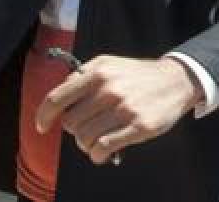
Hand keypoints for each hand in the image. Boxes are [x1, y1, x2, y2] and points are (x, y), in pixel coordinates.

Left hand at [36, 55, 201, 164]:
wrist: (176, 80)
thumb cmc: (137, 75)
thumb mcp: (108, 64)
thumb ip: (82, 77)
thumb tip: (59, 97)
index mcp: (98, 72)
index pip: (57, 98)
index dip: (44, 116)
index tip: (42, 126)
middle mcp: (109, 89)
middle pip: (70, 123)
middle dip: (76, 130)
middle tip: (89, 127)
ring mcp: (124, 109)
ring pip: (84, 139)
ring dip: (87, 145)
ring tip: (98, 140)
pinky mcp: (138, 127)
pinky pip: (103, 149)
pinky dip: (98, 155)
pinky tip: (104, 152)